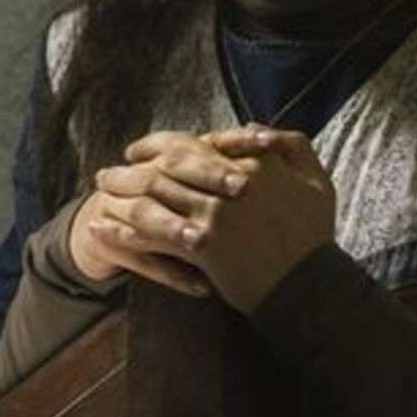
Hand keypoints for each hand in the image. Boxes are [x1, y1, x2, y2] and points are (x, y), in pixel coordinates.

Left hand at [77, 126, 336, 310]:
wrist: (309, 287)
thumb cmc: (314, 237)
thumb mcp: (317, 182)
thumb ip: (291, 147)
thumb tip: (254, 129)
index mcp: (251, 163)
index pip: (194, 144)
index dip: (159, 144)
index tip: (138, 150)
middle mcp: (227, 184)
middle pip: (167, 166)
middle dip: (131, 167)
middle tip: (106, 172)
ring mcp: (213, 214)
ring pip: (155, 197)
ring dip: (121, 195)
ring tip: (98, 197)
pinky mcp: (203, 246)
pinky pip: (153, 235)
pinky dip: (124, 232)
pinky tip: (104, 231)